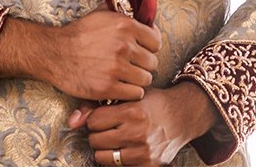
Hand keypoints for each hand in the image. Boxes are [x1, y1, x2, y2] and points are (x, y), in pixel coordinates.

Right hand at [0, 11, 159, 102]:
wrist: (53, 52)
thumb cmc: (79, 33)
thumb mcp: (103, 16)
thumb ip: (126, 17)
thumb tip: (146, 20)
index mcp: (125, 26)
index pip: (156, 42)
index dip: (149, 48)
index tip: (140, 52)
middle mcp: (123, 46)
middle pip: (152, 63)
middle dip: (143, 66)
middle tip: (131, 67)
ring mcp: (116, 68)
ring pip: (146, 80)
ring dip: (137, 81)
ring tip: (125, 78)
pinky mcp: (107, 87)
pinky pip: (135, 94)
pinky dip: (129, 93)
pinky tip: (119, 87)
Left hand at [71, 83, 217, 165]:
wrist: (183, 116)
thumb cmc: (153, 103)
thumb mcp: (129, 95)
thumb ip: (97, 106)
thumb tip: (72, 122)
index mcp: (132, 112)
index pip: (94, 121)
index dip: (96, 118)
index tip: (105, 117)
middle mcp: (137, 133)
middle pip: (95, 140)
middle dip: (98, 134)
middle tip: (110, 128)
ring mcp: (143, 152)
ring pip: (102, 157)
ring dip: (105, 149)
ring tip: (116, 140)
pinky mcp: (147, 165)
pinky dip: (118, 159)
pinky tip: (126, 149)